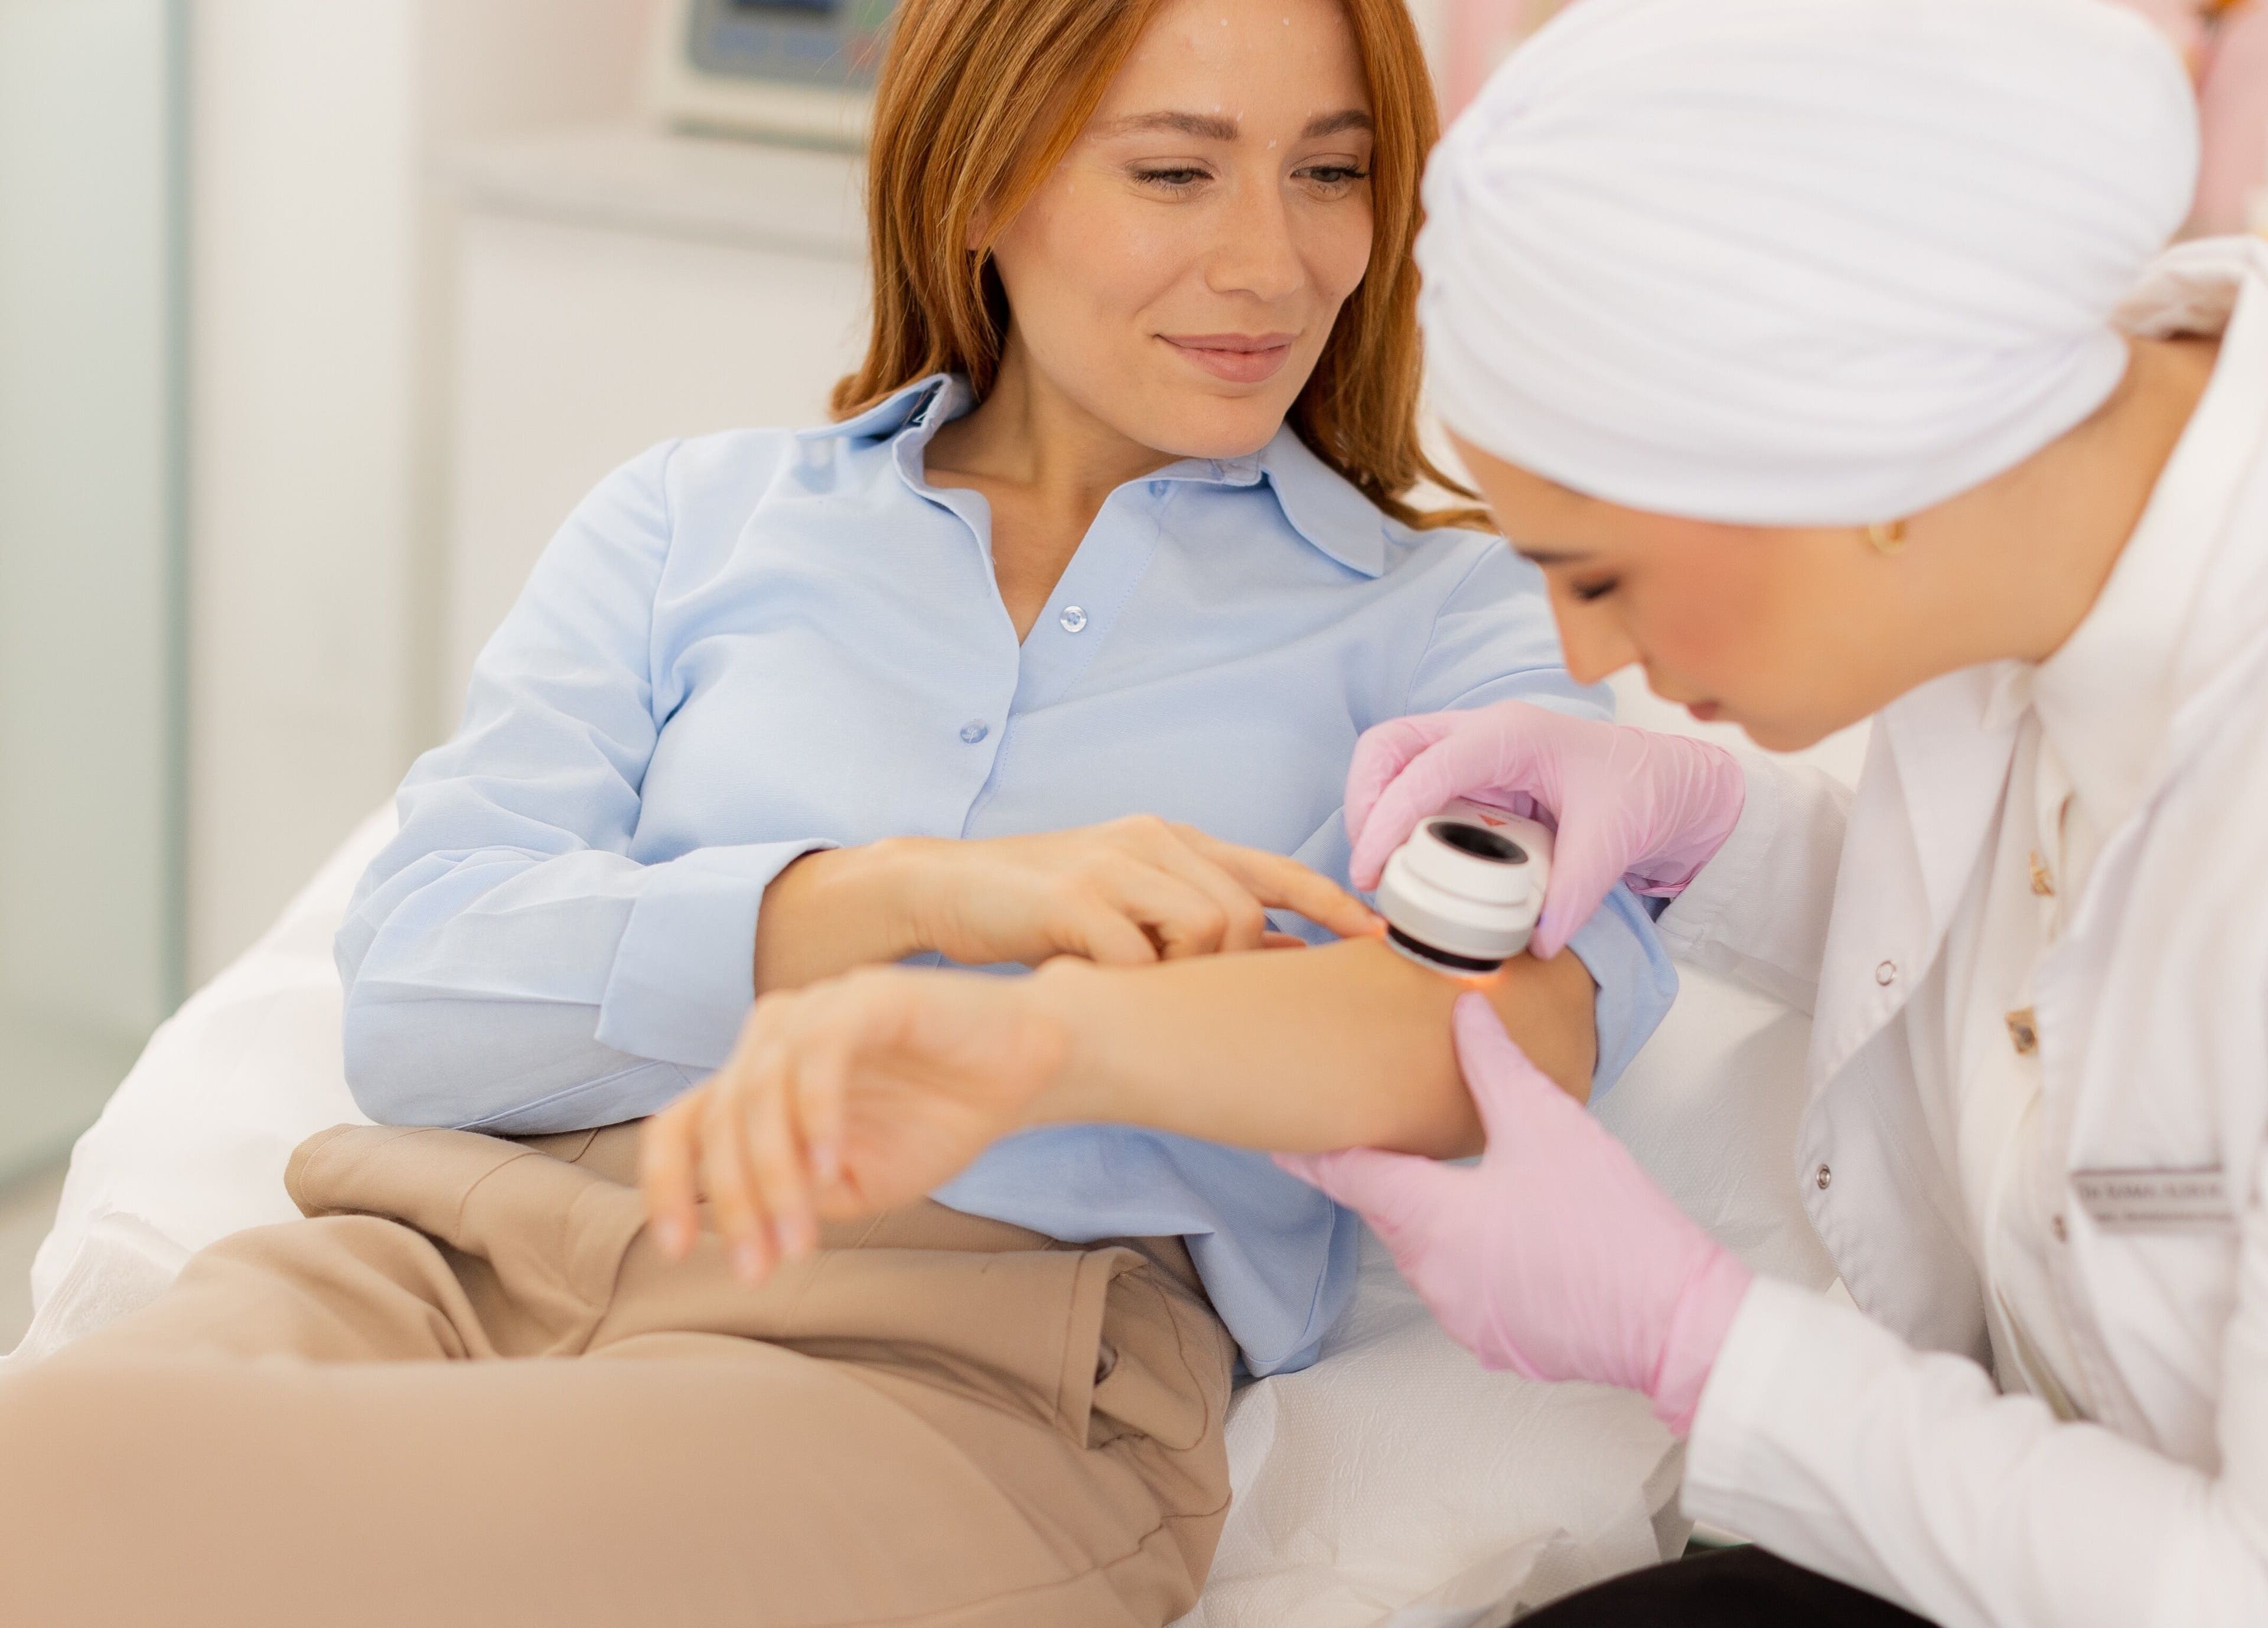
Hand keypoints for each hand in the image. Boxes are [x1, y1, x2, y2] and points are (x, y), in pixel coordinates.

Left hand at [640, 966, 1066, 1281]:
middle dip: (736, 1203)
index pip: (683, 1125)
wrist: (1025, 1074)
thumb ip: (787, 1196)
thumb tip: (721, 1226)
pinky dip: (814, 1113)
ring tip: (802, 1238)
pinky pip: (818, 1052)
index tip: (673, 1251)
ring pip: (758, 1091)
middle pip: (718, 1119)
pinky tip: (833, 1165)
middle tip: (763, 1266)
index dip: (665, 1185)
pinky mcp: (866, 995)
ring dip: (772, 1175)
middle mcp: (774, 1037)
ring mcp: (817, 1010)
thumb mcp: (851, 1186)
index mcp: (759, 1079)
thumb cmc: (936, 1123)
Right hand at [756, 816, 1380, 991]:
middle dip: (1236, 965)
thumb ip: (1197, 920)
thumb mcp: (1128, 901)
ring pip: (1204, 930)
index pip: (1272, 868)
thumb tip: (1286, 958)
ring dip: (1181, 974)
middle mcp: (1150, 841)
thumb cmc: (1040, 905)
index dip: (1330, 904)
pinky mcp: (1071, 898)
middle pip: (1243, 914)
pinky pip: (1136, 957)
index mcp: (1171, 840)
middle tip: (1189, 994)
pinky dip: (1128, 982)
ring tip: (1132, 982)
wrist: (941, 885)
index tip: (1379, 936)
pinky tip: (1095, 983)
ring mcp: (1111, 864)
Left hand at [1276, 995, 1751, 1433]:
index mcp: (1430, 1220)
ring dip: (1434, 1217)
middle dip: (1384, 1175)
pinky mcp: (1499, 1342)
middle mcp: (1433, 1276)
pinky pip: (1465, 1289)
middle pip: (1388, 1213)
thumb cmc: (1614, 1227)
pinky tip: (1507, 1234)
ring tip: (1456, 1180)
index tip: (1280, 1137)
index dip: (1313, 1152)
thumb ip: (1494, 1066)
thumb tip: (1465, 1013)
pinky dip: (1472, 1257)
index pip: (1348, 1176)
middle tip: (1379, 1137)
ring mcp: (1464, 1317)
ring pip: (1427, 1252)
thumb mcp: (1548, 1125)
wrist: (1679, 1322)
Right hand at [1344, 701, 1744, 957]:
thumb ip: (1575, 889)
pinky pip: (1418, 794)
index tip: (1371, 868)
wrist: (1673, 785)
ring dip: (1376, 815)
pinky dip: (1401, 828)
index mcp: (1510, 733)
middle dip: (1364, 802)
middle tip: (1369, 868)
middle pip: (1388, 747)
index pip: (1425, 766)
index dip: (1387, 815)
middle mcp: (1482, 734)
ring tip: (1383, 874)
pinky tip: (1411, 869)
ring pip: (1394, 766)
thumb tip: (1538, 940)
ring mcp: (1474, 755)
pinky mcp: (1475, 782)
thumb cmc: (1645, 789)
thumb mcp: (1615, 838)